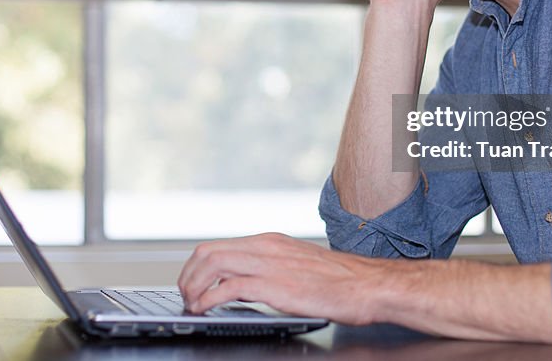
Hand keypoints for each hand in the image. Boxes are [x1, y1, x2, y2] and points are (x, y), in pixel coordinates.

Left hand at [177, 232, 388, 324]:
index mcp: (270, 242)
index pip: (218, 245)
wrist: (366, 285)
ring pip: (213, 264)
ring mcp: (269, 265)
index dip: (196, 266)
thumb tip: (243, 285)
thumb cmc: (340, 281)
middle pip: (208, 251)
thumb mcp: (297, 266)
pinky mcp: (274, 285)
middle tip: (185, 295)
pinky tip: (206, 309)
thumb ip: (269, 270)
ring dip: (193, 286)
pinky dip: (209, 299)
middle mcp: (266, 248)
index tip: (191, 283)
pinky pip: (229, 287)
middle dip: (188, 275)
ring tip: (191, 304)